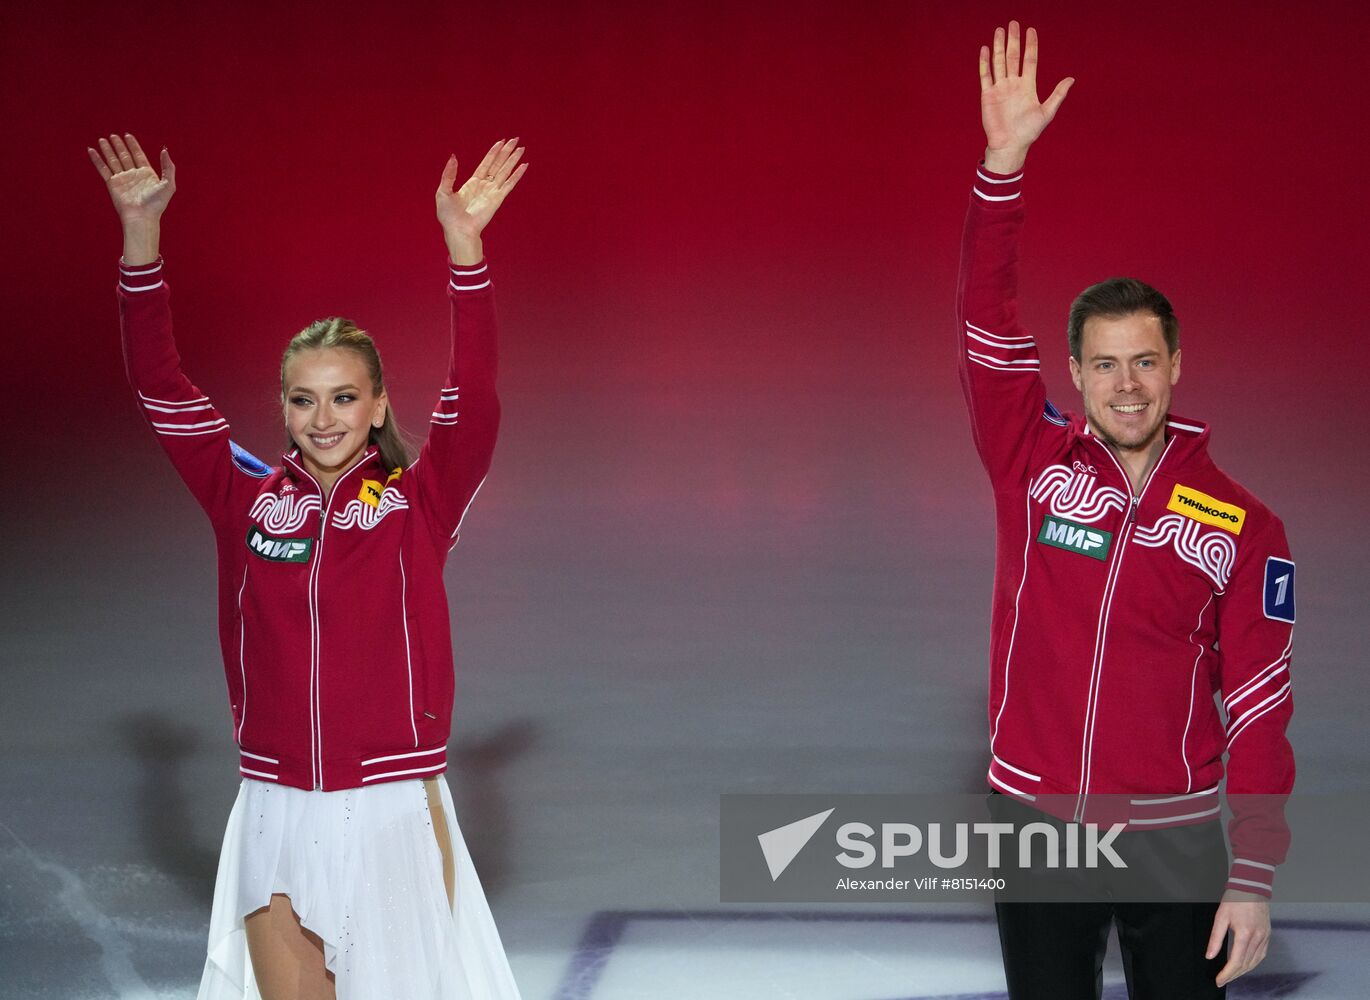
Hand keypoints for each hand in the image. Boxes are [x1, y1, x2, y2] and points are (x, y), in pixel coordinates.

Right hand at [88, 133, 175, 224]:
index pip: (138, 155)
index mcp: (147, 174)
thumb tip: (164, 150)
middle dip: (119, 146)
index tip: (128, 135)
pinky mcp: (112, 184)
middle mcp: (134, 175)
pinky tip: (91, 150)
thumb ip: (168, 167)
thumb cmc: (156, 204)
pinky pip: (103, 169)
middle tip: (113, 135)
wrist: (142, 216)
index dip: (133, 145)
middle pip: (125, 156)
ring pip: (113, 160)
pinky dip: (97, 160)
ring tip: (103, 139)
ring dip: (108, 150)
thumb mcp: (169, 184)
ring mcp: (122, 179)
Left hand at [436, 139, 527, 263]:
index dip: (494, 152)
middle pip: (498, 164)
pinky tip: (524, 166)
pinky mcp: (497, 199)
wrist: (458, 231)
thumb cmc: (449, 216)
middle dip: (507, 152)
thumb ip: (449, 174)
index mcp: (472, 183)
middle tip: (516, 140)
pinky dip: (516, 175)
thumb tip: (453, 157)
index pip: (486, 163)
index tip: (501, 142)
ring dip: (513, 160)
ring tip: (521, 148)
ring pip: (505, 171)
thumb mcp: (443, 191)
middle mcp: (485, 186)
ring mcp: (492, 192)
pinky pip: (509, 184)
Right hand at [978, 21, 1072, 173]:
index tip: (1031, 30)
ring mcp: (1000, 88)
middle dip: (1013, 40)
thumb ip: (1058, 94)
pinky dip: (985, 63)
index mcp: (1027, 86)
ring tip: (999, 30)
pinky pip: (985, 75)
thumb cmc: (1029, 132)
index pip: (1030, 60)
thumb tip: (1071, 79)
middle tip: (1013, 23)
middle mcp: (1013, 84)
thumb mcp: (1047, 112)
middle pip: (1013, 57)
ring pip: (999, 62)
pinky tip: (986, 50)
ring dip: (999, 46)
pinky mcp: (987, 95)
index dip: (1030, 45)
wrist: (1010, 145)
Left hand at [1206, 889, 1270, 986]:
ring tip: (1231, 975)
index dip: (1227, 973)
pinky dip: (1253, 963)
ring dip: (1243, 971)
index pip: (1236, 961)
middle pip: (1246, 964)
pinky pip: (1261, 955)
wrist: (1252, 887)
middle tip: (1222, 980)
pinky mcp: (1268, 935)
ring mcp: (1265, 937)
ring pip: (1255, 962)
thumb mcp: (1220, 917)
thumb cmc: (1235, 899)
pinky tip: (1245, 965)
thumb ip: (1215, 938)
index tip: (1219, 980)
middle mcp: (1258, 938)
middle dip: (1234, 975)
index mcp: (1245, 934)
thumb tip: (1210, 956)